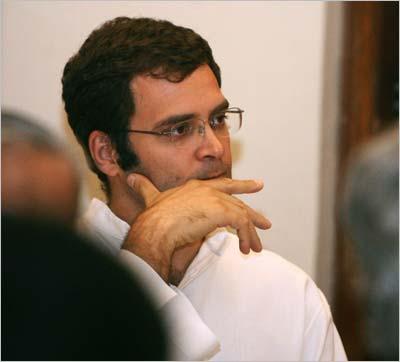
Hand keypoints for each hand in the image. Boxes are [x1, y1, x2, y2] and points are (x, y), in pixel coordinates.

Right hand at [122, 174, 271, 281]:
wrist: (156, 226)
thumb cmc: (154, 216)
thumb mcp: (151, 197)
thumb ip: (144, 187)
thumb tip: (131, 178)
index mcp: (195, 187)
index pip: (223, 185)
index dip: (240, 186)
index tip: (255, 186)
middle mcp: (208, 190)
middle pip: (237, 200)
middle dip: (252, 212)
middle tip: (265, 222)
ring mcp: (216, 200)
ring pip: (242, 214)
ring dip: (250, 232)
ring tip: (255, 246)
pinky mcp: (221, 212)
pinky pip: (241, 224)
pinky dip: (245, 237)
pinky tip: (245, 248)